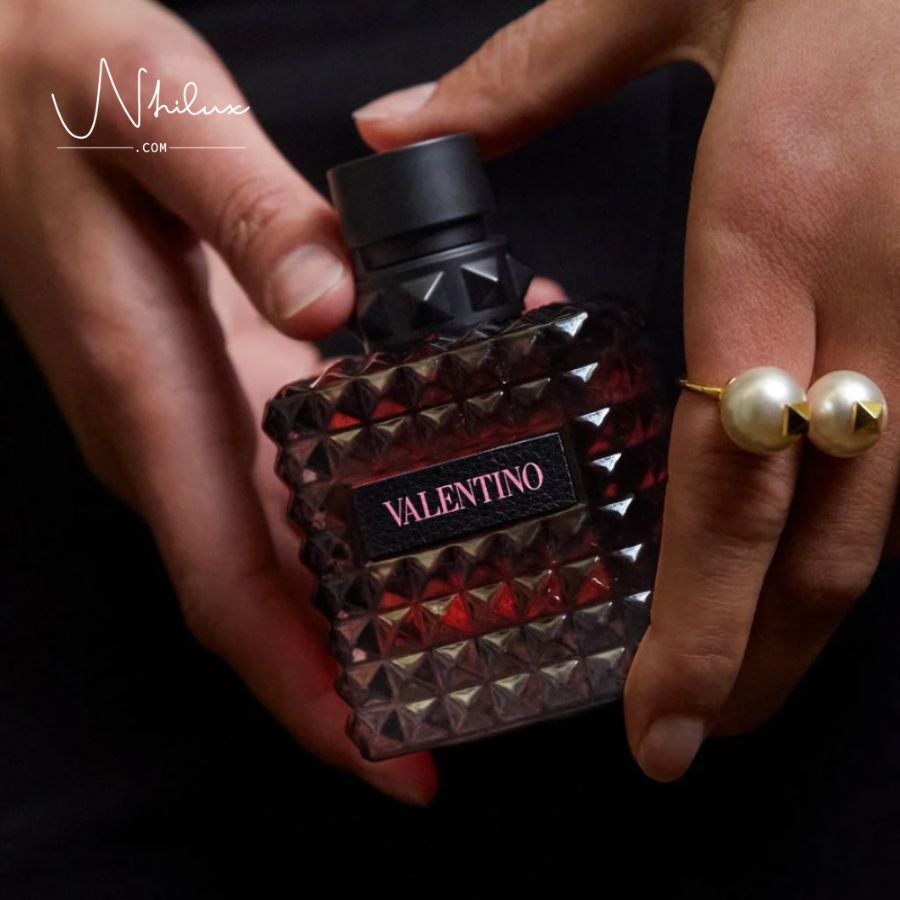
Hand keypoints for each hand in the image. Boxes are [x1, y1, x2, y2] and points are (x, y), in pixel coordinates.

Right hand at [0, 0, 435, 800]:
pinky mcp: (209, 391)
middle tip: (474, 706)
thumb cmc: (64, 94)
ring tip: (484, 627)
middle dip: (360, 674)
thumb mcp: (158, 117)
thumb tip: (331, 303)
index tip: (392, 759)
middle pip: (268, 599)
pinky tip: (444, 492)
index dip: (307, 688)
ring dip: (375, 603)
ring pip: (286, 551)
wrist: (2, 80)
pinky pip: (290, 486)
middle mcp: (167, 438)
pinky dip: (366, 513)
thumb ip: (247, 209)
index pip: (230, 587)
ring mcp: (188, 422)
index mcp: (149, 395)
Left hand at [352, 0, 899, 779]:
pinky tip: (800, 555)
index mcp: (771, 234)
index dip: (696, 624)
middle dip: (759, 659)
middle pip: (820, 536)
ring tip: (740, 680)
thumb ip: (519, 82)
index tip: (653, 723)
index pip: (725, 481)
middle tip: (695, 738)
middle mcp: (867, 298)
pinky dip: (850, 522)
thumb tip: (389, 134)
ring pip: (884, 511)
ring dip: (807, 611)